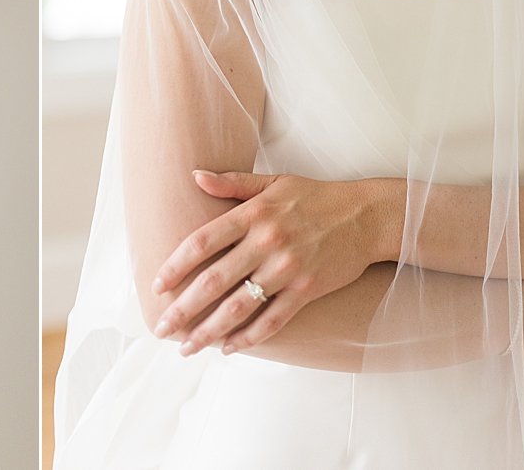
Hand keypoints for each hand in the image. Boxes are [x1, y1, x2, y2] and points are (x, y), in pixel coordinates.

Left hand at [151, 170, 397, 356]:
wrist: (366, 216)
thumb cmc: (315, 197)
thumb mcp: (273, 182)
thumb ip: (232, 182)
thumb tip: (194, 176)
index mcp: (253, 214)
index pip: (203, 241)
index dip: (176, 266)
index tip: (156, 286)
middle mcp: (266, 241)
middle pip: (215, 280)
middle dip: (184, 308)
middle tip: (162, 328)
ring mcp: (287, 268)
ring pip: (240, 306)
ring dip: (209, 330)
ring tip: (187, 347)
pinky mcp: (307, 289)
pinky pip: (273, 319)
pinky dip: (249, 336)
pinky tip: (229, 347)